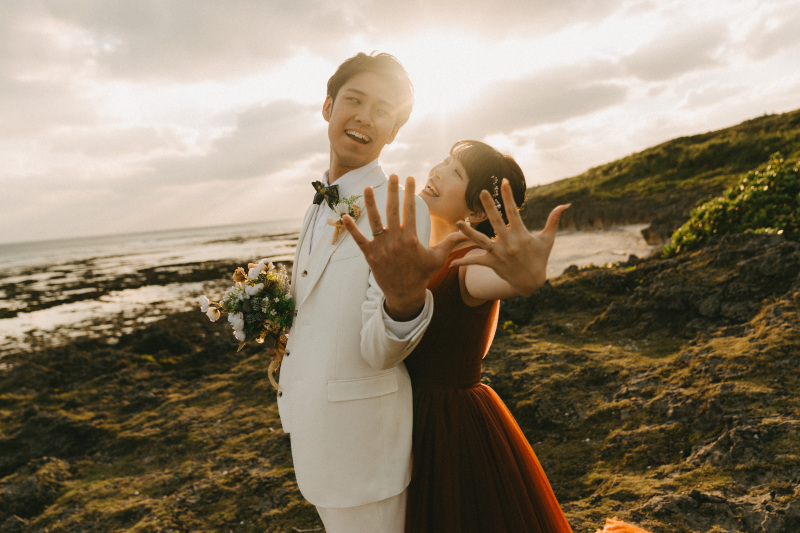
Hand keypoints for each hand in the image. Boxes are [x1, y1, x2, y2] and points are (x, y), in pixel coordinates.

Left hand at [342, 174, 464, 320]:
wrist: (405, 294)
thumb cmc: (422, 275)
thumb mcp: (438, 258)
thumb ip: (450, 242)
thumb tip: (465, 232)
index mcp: (411, 238)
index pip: (410, 210)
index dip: (410, 192)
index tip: (410, 179)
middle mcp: (395, 240)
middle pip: (393, 210)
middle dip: (392, 191)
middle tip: (392, 175)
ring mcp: (381, 247)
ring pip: (374, 221)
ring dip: (370, 203)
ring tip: (367, 187)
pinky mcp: (370, 255)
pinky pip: (359, 239)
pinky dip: (351, 228)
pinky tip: (345, 216)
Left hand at [451, 178, 568, 294]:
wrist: (532, 282)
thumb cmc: (540, 257)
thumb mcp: (548, 239)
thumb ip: (553, 220)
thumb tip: (566, 204)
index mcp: (521, 234)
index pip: (514, 211)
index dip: (509, 196)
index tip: (504, 182)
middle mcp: (509, 243)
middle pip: (496, 222)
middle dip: (489, 206)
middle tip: (481, 192)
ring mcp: (499, 254)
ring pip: (481, 241)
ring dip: (469, 232)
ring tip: (458, 222)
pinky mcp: (492, 263)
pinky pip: (475, 261)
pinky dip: (463, 262)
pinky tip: (450, 263)